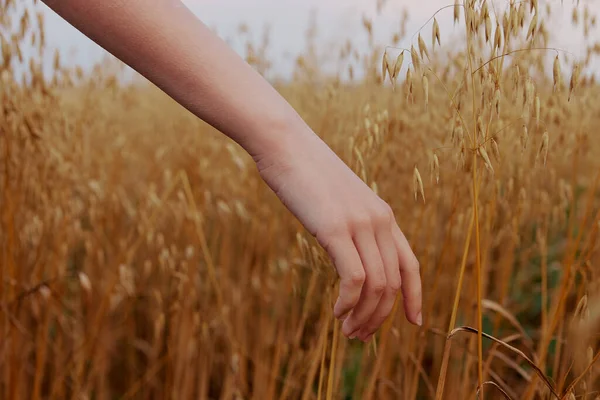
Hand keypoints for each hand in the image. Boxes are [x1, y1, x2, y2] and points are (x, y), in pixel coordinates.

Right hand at [254, 125, 422, 341]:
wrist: (286, 144)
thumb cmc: (306, 173)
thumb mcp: (338, 201)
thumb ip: (350, 225)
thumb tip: (348, 250)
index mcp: (383, 215)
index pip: (410, 264)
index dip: (416, 297)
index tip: (414, 322)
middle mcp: (379, 220)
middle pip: (393, 283)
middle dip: (380, 318)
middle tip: (359, 336)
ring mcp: (359, 224)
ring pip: (377, 286)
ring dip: (364, 317)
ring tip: (349, 332)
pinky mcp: (335, 229)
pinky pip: (354, 279)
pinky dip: (348, 304)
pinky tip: (337, 312)